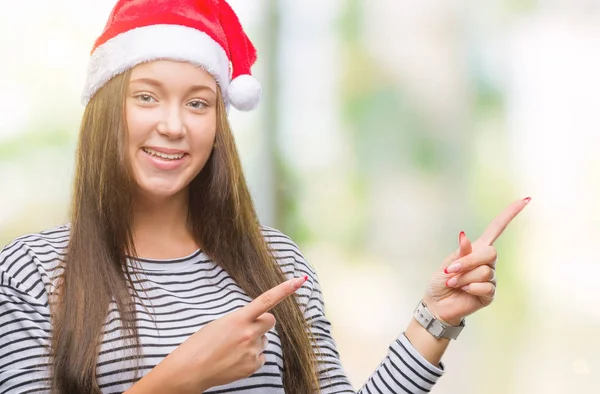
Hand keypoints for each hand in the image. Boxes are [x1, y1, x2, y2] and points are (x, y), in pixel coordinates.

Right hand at [155, 276, 307, 392]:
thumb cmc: (200, 344)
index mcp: (239, 318)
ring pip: (264, 340)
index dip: (285, 289)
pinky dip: (251, 357)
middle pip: (270, 320)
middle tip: (246, 329)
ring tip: (232, 348)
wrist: (190, 370)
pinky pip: (261, 356)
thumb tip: (255, 323)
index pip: (267, 300)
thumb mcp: (219, 323)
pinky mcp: (253, 366)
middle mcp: (249, 333)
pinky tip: (235, 359)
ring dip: (254, 341)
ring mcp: (252, 350)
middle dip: (263, 322)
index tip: (300, 280)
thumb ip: (241, 320)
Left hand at [423, 197, 530, 324]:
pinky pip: (485, 287)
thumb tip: (464, 235)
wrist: (437, 304)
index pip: (497, 229)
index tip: (526, 199)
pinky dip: (470, 288)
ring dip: (464, 277)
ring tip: (454, 283)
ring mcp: (490, 278)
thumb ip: (460, 253)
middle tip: (451, 270)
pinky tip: (464, 291)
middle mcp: (487, 262)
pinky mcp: (490, 294)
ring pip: (485, 272)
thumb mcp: (447, 264)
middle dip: (468, 262)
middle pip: (491, 253)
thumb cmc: (441, 281)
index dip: (509, 214)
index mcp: (476, 249)